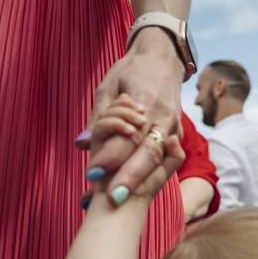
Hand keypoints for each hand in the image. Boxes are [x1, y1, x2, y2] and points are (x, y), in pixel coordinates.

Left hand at [78, 29, 184, 203]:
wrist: (162, 60)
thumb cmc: (131, 72)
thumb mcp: (107, 87)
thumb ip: (98, 118)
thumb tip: (81, 145)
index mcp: (145, 102)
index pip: (127, 136)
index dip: (111, 156)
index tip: (94, 173)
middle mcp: (163, 117)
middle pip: (147, 153)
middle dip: (130, 177)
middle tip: (112, 196)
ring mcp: (173, 127)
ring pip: (158, 158)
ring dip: (141, 179)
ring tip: (122, 198)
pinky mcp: (176, 134)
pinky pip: (164, 156)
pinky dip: (149, 173)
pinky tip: (136, 188)